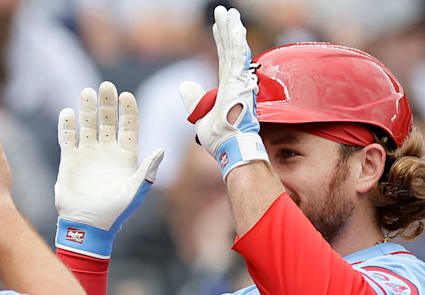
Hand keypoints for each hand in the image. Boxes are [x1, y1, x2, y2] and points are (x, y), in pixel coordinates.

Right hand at [54, 81, 164, 257]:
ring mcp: (88, 154)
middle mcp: (107, 151)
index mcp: (126, 156)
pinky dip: (67, 126)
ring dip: (87, 109)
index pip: (128, 127)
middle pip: (108, 120)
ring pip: (87, 125)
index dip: (128, 111)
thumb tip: (162, 150)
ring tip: (86, 93)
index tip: (126, 96)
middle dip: (107, 103)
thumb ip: (147, 171)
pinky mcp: (69, 160)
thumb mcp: (135, 191)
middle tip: (106, 86)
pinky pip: (67, 138)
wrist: (87, 225)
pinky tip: (67, 113)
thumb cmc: (115, 212)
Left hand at [177, 5, 267, 178]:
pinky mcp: (240, 86)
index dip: (221, 41)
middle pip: (230, 50)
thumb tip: (184, 84)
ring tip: (229, 12)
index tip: (218, 25)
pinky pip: (238, 60)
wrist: (230, 152)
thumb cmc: (221, 140)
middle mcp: (237, 82)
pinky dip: (237, 43)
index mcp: (228, 88)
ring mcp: (240, 83)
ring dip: (231, 30)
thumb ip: (194, 99)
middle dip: (228, 29)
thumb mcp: (200, 117)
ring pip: (235, 50)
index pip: (224, 59)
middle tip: (225, 10)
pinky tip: (236, 28)